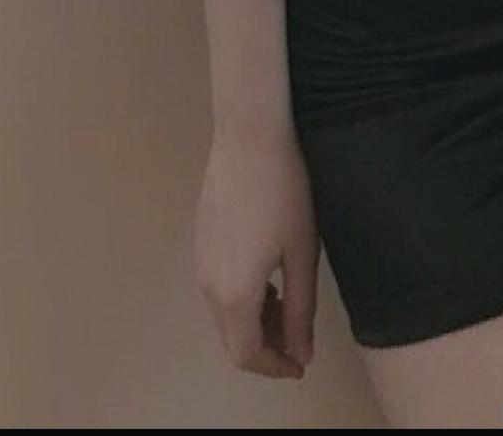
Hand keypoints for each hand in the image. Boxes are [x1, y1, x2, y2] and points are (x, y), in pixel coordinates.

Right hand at [196, 126, 318, 379]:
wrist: (251, 135)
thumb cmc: (286, 191)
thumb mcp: (302, 253)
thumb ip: (300, 309)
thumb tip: (299, 352)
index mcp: (234, 294)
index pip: (246, 354)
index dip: (274, 367)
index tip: (301, 363)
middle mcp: (208, 284)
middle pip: (231, 337)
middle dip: (264, 347)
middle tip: (298, 338)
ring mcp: (200, 260)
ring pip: (223, 313)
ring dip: (253, 322)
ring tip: (288, 304)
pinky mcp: (201, 239)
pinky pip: (217, 287)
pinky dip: (241, 298)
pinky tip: (268, 275)